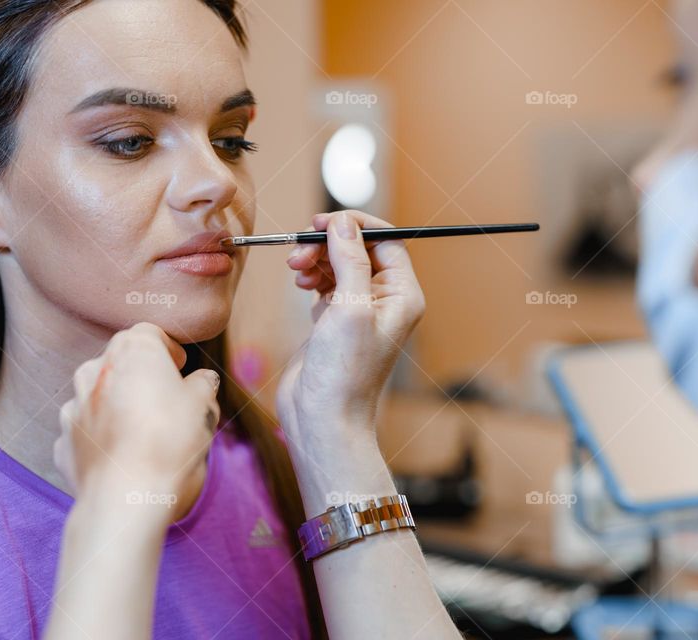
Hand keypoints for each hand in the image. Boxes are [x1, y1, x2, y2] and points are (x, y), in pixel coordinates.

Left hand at [54, 322, 220, 521]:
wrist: (127, 497)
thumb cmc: (170, 442)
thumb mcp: (204, 407)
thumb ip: (203, 385)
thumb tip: (202, 380)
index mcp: (132, 351)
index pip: (149, 333)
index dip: (167, 348)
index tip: (180, 366)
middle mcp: (95, 370)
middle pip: (120, 361)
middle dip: (141, 376)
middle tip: (165, 401)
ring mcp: (74, 405)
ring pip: (99, 394)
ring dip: (118, 405)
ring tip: (144, 432)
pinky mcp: (64, 440)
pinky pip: (86, 429)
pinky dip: (102, 436)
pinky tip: (122, 455)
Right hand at [277, 210, 424, 444]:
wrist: (322, 419)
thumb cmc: (344, 372)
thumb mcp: (350, 307)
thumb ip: (350, 260)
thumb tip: (343, 223)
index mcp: (402, 296)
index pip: (386, 241)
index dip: (356, 226)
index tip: (323, 222)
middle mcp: (384, 301)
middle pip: (359, 249)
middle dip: (328, 243)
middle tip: (299, 248)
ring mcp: (358, 311)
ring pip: (338, 264)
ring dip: (316, 258)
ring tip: (295, 267)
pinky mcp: (333, 321)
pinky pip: (325, 283)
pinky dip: (310, 276)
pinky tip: (299, 284)